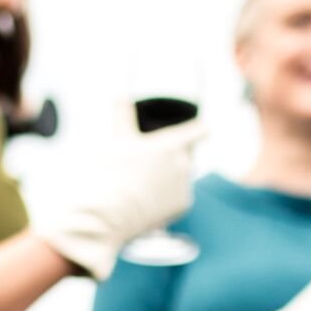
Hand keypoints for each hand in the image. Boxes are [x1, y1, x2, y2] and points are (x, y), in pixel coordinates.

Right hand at [33, 119, 204, 279]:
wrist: (106, 215)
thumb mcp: (116, 140)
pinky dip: (166, 198)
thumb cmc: (108, 174)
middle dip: (171, 158)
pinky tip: (147, 202)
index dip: (199, 128)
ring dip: (167, 178)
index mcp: (171, 144)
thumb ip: (123, 116)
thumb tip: (119, 94)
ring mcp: (185, 186)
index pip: (198, 130)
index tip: (204, 127)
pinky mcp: (184, 205)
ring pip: (180, 176)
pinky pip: (178, 196)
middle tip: (145, 168)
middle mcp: (184, 163)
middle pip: (184, 154)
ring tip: (140, 187)